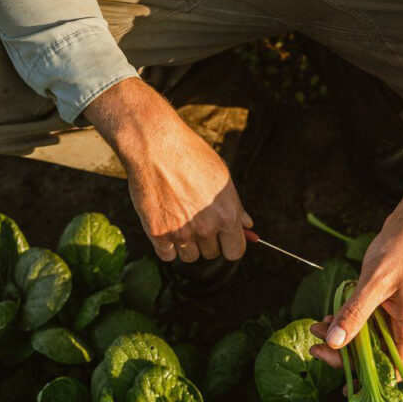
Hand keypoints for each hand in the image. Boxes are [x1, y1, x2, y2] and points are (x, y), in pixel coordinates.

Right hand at [85, 78, 251, 261]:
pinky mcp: (158, 233)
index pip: (235, 251)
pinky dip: (167, 246)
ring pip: (190, 257)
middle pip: (212, 254)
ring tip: (180, 219)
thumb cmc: (191, 155)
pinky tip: (166, 226)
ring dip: (187, 245)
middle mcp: (206, 227)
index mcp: (227, 214)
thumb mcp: (222, 176)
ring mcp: (181, 232)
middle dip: (207, 240)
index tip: (224, 239)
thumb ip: (235, 206)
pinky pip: (168, 255)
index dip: (230, 245)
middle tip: (196, 218)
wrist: (154, 144)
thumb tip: (248, 225)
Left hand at [310, 178, 402, 373]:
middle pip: (374, 356)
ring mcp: (393, 315)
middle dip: (344, 356)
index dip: (374, 383)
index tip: (348, 388)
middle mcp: (402, 326)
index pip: (396, 369)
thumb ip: (355, 313)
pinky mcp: (384, 304)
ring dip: (340, 337)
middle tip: (315, 349)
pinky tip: (328, 316)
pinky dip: (345, 321)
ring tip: (315, 329)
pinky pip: (363, 322)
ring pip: (365, 339)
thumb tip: (335, 341)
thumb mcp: (375, 283)